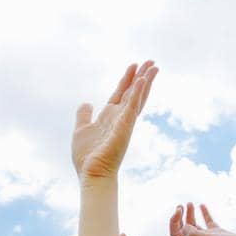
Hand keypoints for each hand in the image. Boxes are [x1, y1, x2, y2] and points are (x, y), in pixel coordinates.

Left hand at [72, 61, 157, 182]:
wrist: (92, 174)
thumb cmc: (87, 157)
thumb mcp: (81, 129)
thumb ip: (84, 115)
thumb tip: (87, 103)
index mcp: (110, 117)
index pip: (121, 94)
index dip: (127, 80)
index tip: (134, 66)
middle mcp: (120, 118)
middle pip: (134, 92)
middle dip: (142, 76)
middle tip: (152, 62)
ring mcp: (125, 122)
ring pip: (138, 97)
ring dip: (145, 81)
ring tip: (153, 66)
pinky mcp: (125, 127)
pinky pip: (133, 106)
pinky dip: (138, 93)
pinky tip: (142, 80)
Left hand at [169, 202, 235, 235]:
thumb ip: (194, 234)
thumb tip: (185, 226)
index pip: (176, 234)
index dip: (173, 221)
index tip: (179, 211)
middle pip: (182, 229)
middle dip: (179, 217)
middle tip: (180, 206)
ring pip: (194, 225)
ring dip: (189, 213)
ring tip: (190, 203)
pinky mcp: (218, 233)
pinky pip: (208, 222)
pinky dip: (204, 213)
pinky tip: (202, 205)